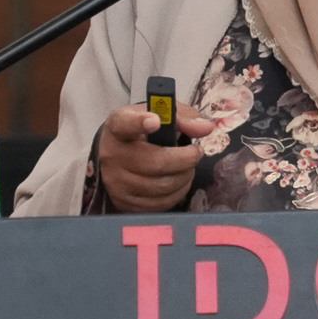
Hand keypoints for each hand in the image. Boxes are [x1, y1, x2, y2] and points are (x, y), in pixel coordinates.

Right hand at [96, 101, 217, 211]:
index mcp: (119, 126)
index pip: (125, 124)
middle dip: (187, 159)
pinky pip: (161, 203)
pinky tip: (177, 180)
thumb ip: (185, 117)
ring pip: (163, 185)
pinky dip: (178, 192)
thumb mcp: (161, 115)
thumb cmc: (145, 133)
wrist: (120, 155)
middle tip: (195, 152)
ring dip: (185, 176)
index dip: (140, 122)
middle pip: (157, 162)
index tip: (155, 120)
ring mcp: (116, 182)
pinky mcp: (124, 202)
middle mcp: (112, 155)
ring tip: (186, 166)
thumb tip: (205, 128)